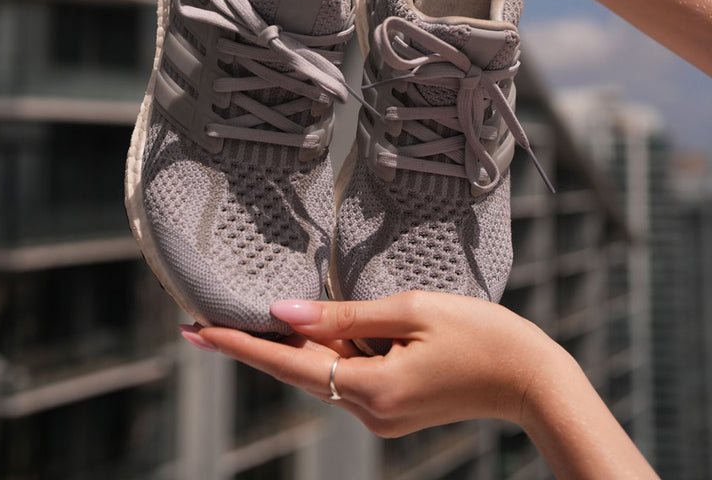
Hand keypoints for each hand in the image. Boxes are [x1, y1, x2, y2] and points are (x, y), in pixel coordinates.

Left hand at [194, 291, 552, 437]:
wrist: (530, 377)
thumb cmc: (479, 334)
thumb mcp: (408, 310)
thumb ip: (343, 316)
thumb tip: (284, 315)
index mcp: (373, 388)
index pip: (288, 364)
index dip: (239, 346)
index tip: (194, 331)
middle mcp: (371, 411)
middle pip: (302, 370)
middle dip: (256, 345)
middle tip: (205, 321)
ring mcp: (383, 415)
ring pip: (325, 373)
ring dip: (297, 346)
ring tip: (256, 318)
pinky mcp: (395, 407)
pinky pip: (350, 376)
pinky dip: (331, 352)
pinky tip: (321, 330)